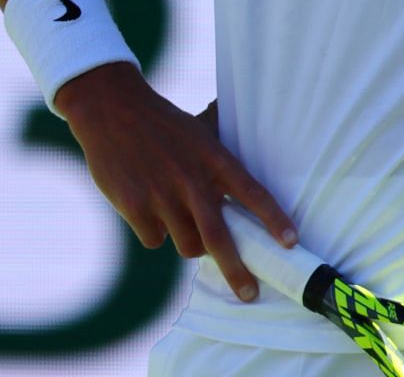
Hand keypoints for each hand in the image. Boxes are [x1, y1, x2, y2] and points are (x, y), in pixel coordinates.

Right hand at [54, 64, 294, 301]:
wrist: (111, 110)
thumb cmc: (161, 122)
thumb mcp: (198, 130)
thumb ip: (219, 157)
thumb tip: (248, 166)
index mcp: (212, 158)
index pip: (252, 193)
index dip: (274, 220)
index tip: (291, 243)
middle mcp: (191, 180)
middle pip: (220, 238)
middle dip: (237, 271)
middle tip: (249, 293)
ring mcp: (162, 196)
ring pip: (187, 245)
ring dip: (190, 242)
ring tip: (181, 220)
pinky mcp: (136, 208)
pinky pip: (155, 240)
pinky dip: (155, 232)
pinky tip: (147, 207)